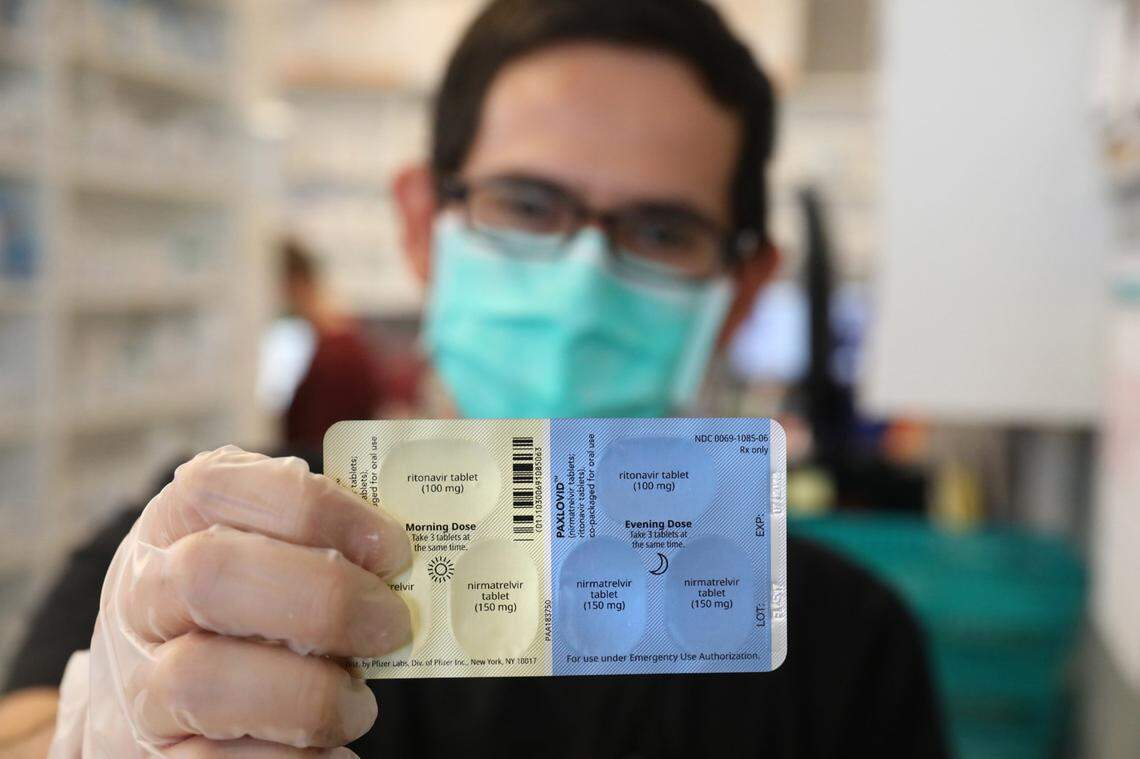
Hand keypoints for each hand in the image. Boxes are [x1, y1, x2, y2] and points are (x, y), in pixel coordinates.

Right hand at [51, 446, 411, 757]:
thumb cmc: (244, 611)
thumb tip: (413, 560)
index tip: (393, 549)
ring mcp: (138, 683)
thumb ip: (319, 542)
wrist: (160, 706)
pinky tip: (333, 753)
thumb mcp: (265, 554)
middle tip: (394, 626)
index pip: (218, 488)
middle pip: (211, 575)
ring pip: (204, 681)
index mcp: (173, 526)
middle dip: (324, 599)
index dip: (316, 510)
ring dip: (308, 695)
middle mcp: (142, 597)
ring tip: (358, 704)